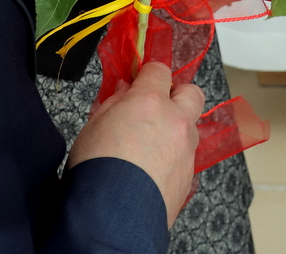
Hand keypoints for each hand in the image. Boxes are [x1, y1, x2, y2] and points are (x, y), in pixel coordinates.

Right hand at [68, 62, 204, 225]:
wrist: (111, 217)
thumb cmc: (96, 171)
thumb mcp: (93, 125)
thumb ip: (114, 102)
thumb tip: (125, 91)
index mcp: (149, 102)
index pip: (159, 70)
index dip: (148, 74)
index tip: (140, 80)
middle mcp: (175, 122)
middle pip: (192, 92)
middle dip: (177, 94)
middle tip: (156, 105)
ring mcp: (186, 150)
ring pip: (192, 126)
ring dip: (176, 127)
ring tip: (151, 143)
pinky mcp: (189, 176)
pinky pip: (187, 156)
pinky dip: (175, 155)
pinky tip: (154, 167)